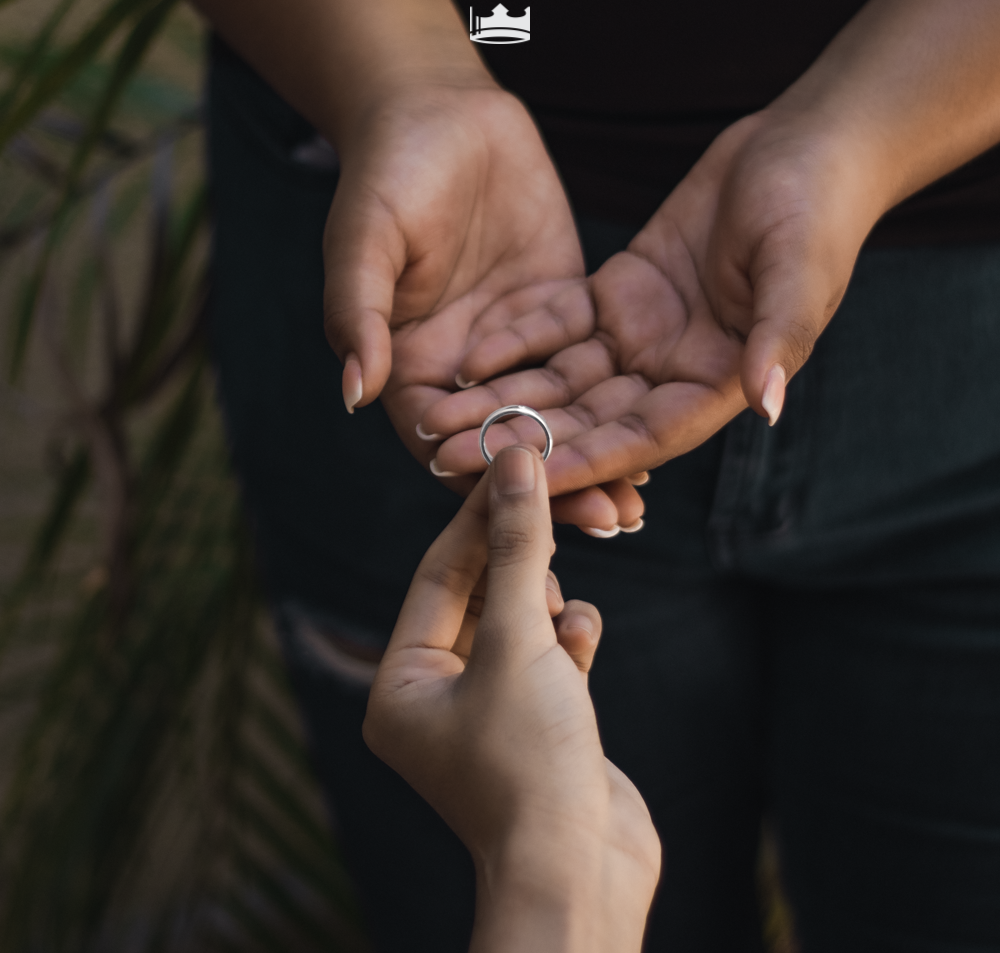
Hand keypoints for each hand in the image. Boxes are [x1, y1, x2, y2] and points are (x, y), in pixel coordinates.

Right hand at [324, 79, 645, 530]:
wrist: (440, 111)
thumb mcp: (366, 240)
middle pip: (511, 442)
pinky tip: (661, 426)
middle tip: (612, 520)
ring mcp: (517, 345)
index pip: (448, 443)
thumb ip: (361, 315)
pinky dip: (618, 399)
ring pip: (558, 415)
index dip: (487, 478)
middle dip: (560, 485)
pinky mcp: (562, 312)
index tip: (534, 506)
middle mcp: (466, 370)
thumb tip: (355, 395)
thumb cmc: (387, 172)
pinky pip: (592, 365)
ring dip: (597, 454)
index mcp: (413, 367)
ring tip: (641, 498)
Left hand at [363, 445, 660, 952]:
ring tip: (559, 597)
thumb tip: (518, 464)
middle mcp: (436, 698)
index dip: (478, 515)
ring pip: (516, 624)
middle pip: (478, 595)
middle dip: (518, 552)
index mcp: (401, 685)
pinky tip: (582, 636)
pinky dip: (567, 640)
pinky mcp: (539, 724)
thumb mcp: (519, 642)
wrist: (582, 874)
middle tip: (552, 496)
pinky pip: (548, 659)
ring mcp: (489, 713)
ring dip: (544, 599)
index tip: (515, 462)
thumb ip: (518, 551)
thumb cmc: (529, 764)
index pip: (440, 574)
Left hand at [414, 109, 879, 496]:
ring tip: (438, 421)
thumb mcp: (799, 269)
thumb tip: (766, 405)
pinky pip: (559, 325)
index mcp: (717, 383)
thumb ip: (777, 336)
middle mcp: (672, 372)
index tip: (522, 481)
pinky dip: (518, 341)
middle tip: (448, 460)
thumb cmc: (816, 208)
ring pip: (561, 379)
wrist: (801, 147)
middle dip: (520, 440)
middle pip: (585, 419)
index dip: (582, 461)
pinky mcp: (619, 297)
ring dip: (502, 399)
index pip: (639, 437)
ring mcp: (642, 336)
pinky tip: (468, 359)